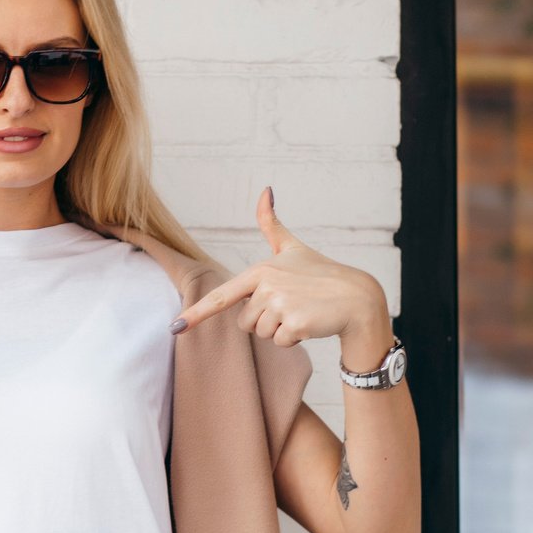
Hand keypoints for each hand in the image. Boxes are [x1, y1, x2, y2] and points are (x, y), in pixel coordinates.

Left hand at [169, 186, 386, 346]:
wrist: (356, 297)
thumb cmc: (321, 273)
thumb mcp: (293, 247)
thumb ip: (271, 224)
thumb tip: (265, 190)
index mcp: (260, 270)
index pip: (222, 296)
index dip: (197, 313)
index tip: (176, 327)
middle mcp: (266, 286)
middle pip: (244, 323)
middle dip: (264, 321)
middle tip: (290, 305)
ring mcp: (279, 305)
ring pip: (261, 334)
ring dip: (279, 330)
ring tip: (300, 312)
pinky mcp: (294, 324)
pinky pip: (279, 342)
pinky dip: (294, 338)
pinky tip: (310, 323)